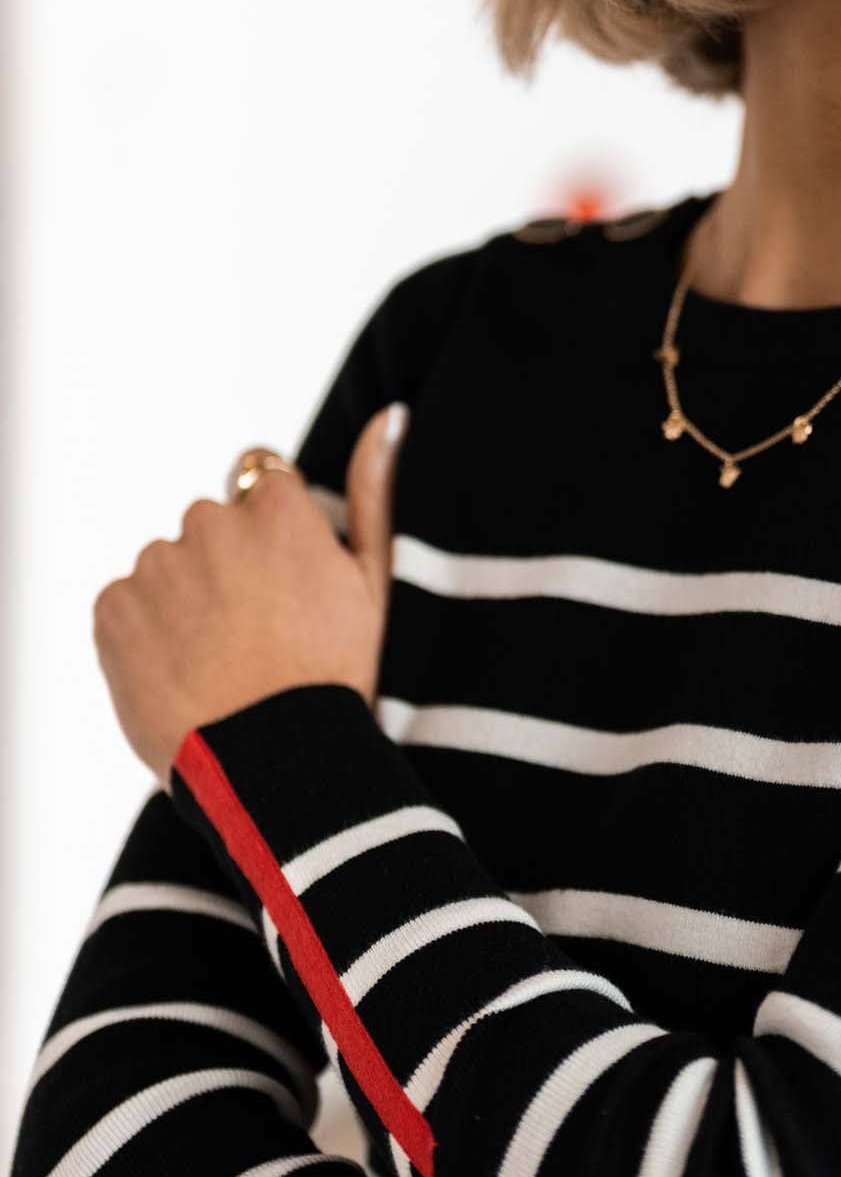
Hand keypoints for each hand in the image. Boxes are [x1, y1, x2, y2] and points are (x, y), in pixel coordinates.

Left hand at [92, 403, 408, 790]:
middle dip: (228, 565)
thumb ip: (376, 490)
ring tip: (223, 663)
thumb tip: (391, 415)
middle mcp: (208, 521)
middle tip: (260, 634)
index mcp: (276, 509)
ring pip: (169, 567)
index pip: (259, 480)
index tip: (285, 581)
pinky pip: (128, 605)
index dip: (273, 530)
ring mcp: (154, 565)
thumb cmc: (338, 675)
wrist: (274, 761)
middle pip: (211, 525)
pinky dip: (148, 633)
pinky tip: (187, 673)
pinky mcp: (112, 607)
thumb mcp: (376, 583)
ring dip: (187, 600)